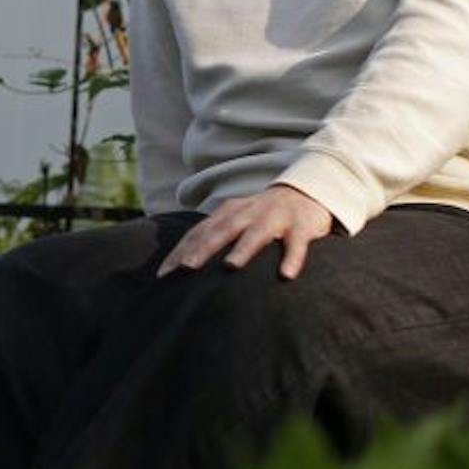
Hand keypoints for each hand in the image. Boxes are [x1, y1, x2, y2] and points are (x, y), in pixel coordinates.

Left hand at [158, 184, 334, 280]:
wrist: (305, 192)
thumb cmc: (262, 215)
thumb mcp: (235, 219)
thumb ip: (213, 237)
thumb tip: (181, 267)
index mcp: (228, 213)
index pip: (199, 233)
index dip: (180, 252)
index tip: (163, 276)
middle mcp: (248, 213)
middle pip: (222, 230)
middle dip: (203, 248)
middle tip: (186, 268)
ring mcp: (274, 218)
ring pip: (256, 234)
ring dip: (243, 249)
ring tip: (230, 266)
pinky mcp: (300, 227)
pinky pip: (296, 243)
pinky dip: (292, 258)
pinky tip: (286, 275)